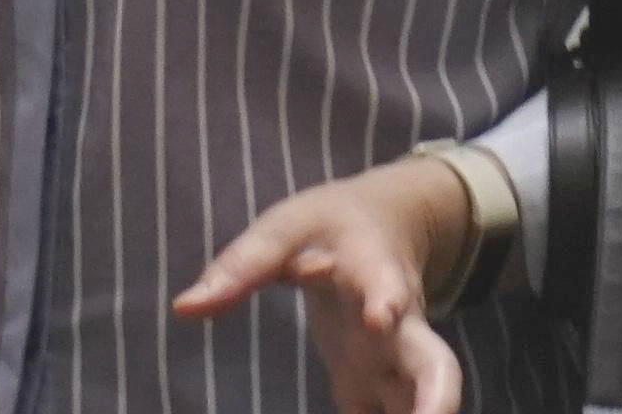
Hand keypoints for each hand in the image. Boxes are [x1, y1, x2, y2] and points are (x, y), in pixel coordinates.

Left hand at [176, 159, 474, 413]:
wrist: (382, 225)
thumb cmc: (328, 225)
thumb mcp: (280, 230)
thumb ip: (238, 269)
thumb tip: (184, 309)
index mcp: (372, 273)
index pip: (385, 286)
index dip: (385, 301)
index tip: (380, 315)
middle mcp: (398, 326)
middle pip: (437, 367)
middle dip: (437, 401)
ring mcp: (394, 359)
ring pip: (422, 401)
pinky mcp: (380, 382)